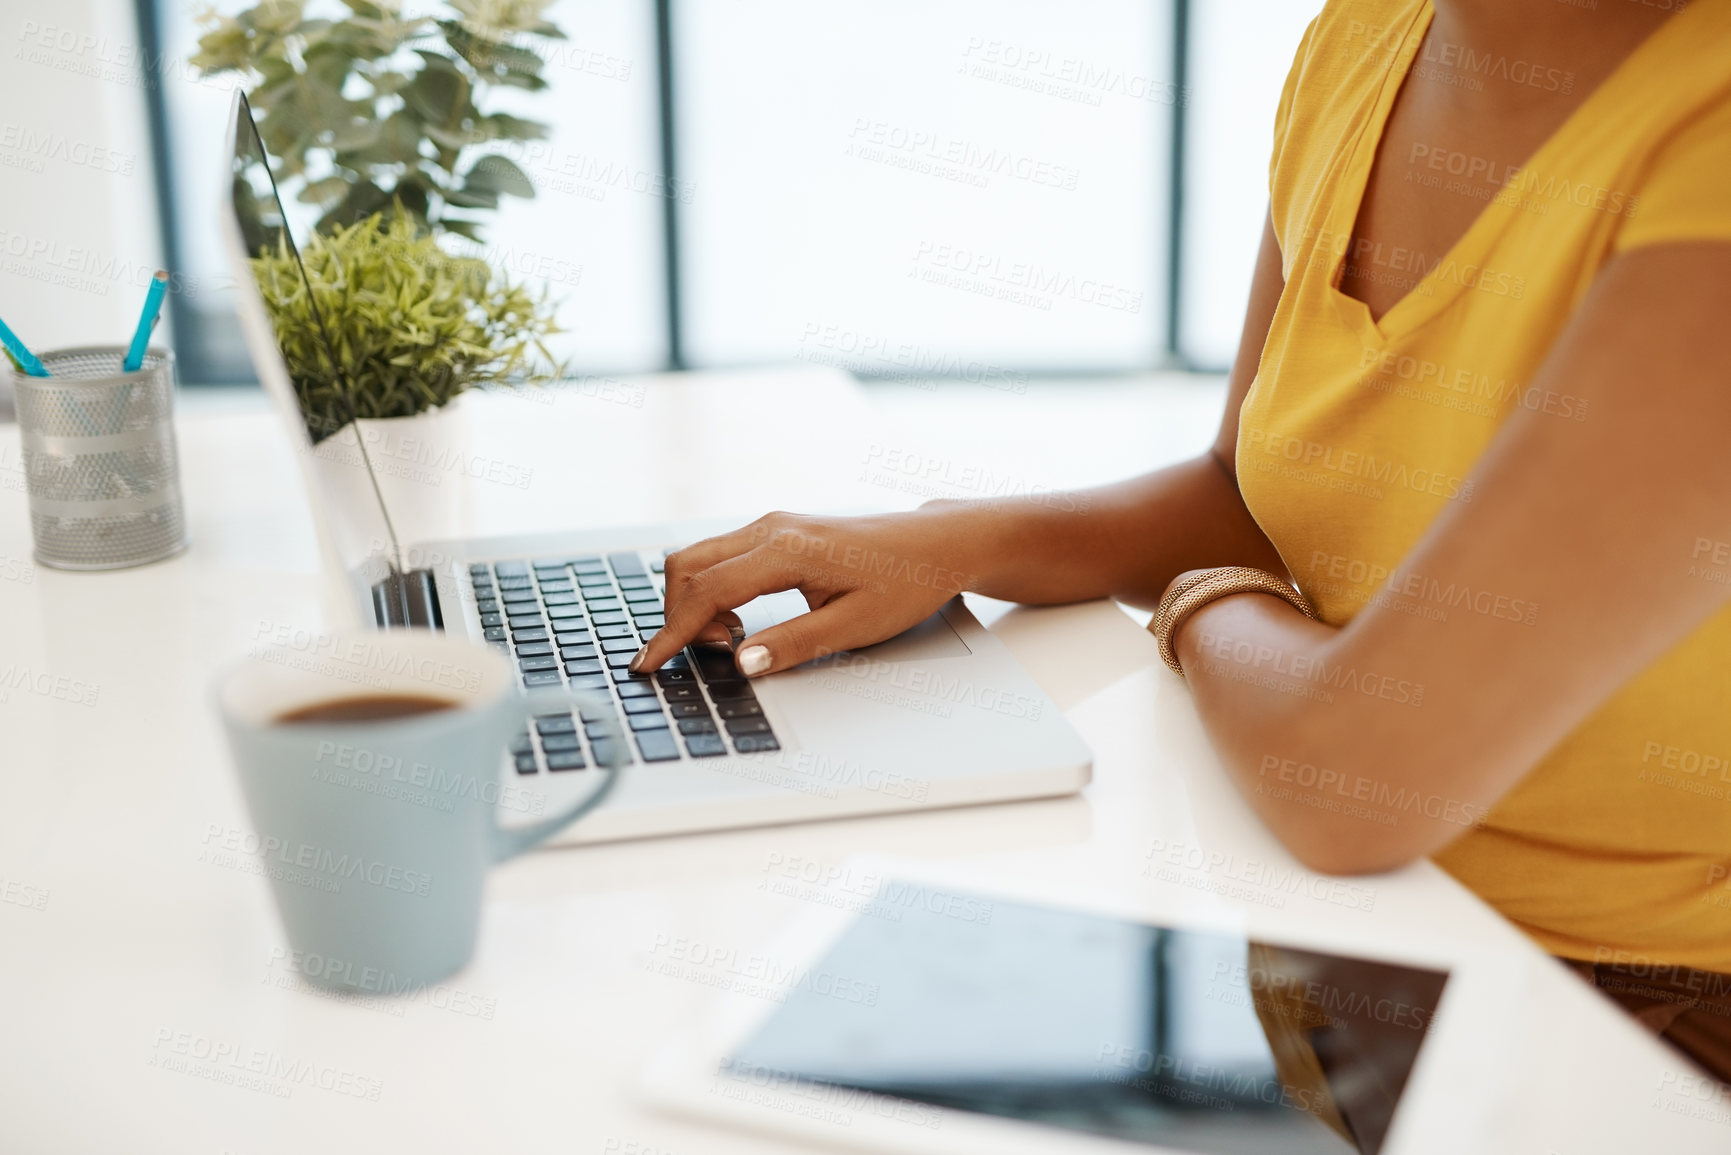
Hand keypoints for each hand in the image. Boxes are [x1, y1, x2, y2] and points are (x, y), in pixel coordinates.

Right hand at [632, 507, 983, 676]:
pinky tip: (739, 620)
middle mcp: (771, 528)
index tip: (649, 663)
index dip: (673, 632)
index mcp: (787, 550)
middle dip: (678, 616)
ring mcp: (771, 524)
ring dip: (694, 602)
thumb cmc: (905, 581)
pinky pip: (720, 555)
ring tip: (731, 639)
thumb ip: (794, 645)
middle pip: (687, 566)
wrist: (936, 544)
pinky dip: (711, 589)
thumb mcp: (855, 625)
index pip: (708, 591)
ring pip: (699, 558)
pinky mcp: (775, 531)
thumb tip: (742, 663)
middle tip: (710, 656)